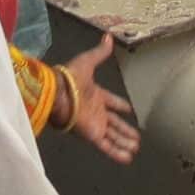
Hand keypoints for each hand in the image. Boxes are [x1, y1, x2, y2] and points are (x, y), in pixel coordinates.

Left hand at [55, 33, 140, 163]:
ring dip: (124, 142)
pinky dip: (117, 153)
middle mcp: (96, 111)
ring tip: (136, 148)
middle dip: (125, 130)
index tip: (129, 110)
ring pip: (113, 136)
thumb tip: (108, 37)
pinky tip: (128, 158)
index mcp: (95, 95)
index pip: (111, 101)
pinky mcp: (92, 135)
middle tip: (137, 137)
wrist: (57, 94)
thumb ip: (99, 53)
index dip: (120, 105)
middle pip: (114, 123)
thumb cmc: (70, 78)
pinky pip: (107, 146)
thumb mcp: (87, 62)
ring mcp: (95, 124)